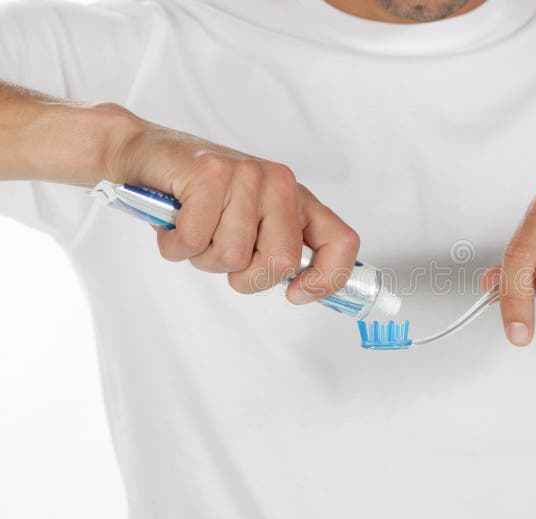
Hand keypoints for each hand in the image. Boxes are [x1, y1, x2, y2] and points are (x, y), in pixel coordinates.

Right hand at [105, 108, 359, 301]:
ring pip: (231, 257)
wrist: (142, 154)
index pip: (341, 241)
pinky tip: (173, 221)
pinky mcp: (209, 174)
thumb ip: (275, 248)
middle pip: (281, 262)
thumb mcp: (247, 223)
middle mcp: (279, 184)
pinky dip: (175, 246)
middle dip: (245, 278)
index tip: (294, 294)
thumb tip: (300, 288)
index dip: (327, 278)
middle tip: (220, 255)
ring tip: (193, 227)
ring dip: (201, 257)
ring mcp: (246, 176)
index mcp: (296, 199)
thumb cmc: (197, 198)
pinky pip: (194, 242)